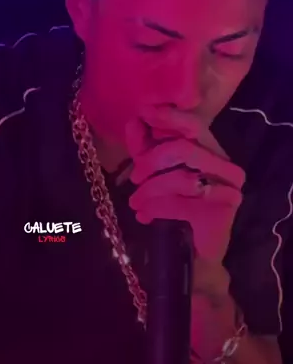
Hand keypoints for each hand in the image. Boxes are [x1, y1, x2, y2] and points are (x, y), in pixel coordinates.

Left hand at [127, 107, 244, 264]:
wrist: (192, 251)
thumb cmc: (174, 205)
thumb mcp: (154, 172)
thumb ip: (144, 147)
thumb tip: (134, 121)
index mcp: (209, 148)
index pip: (193, 124)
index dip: (168, 117)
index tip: (143, 113)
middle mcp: (224, 163)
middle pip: (184, 148)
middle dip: (151, 160)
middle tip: (134, 177)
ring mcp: (228, 186)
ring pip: (181, 177)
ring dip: (150, 190)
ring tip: (135, 202)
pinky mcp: (223, 209)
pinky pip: (182, 203)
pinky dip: (157, 208)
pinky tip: (144, 216)